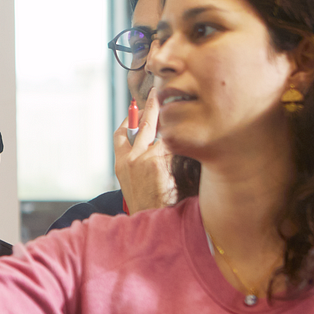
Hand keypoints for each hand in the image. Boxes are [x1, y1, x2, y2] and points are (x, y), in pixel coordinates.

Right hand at [113, 87, 175, 213]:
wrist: (149, 220)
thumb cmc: (149, 207)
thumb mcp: (137, 185)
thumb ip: (143, 166)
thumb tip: (158, 150)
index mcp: (121, 165)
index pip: (120, 136)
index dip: (128, 121)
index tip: (134, 110)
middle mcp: (128, 159)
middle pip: (141, 125)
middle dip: (150, 106)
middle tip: (157, 92)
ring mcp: (142, 158)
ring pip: (161, 133)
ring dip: (172, 123)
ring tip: (181, 111)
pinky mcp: (156, 160)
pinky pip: (173, 144)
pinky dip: (182, 140)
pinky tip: (193, 135)